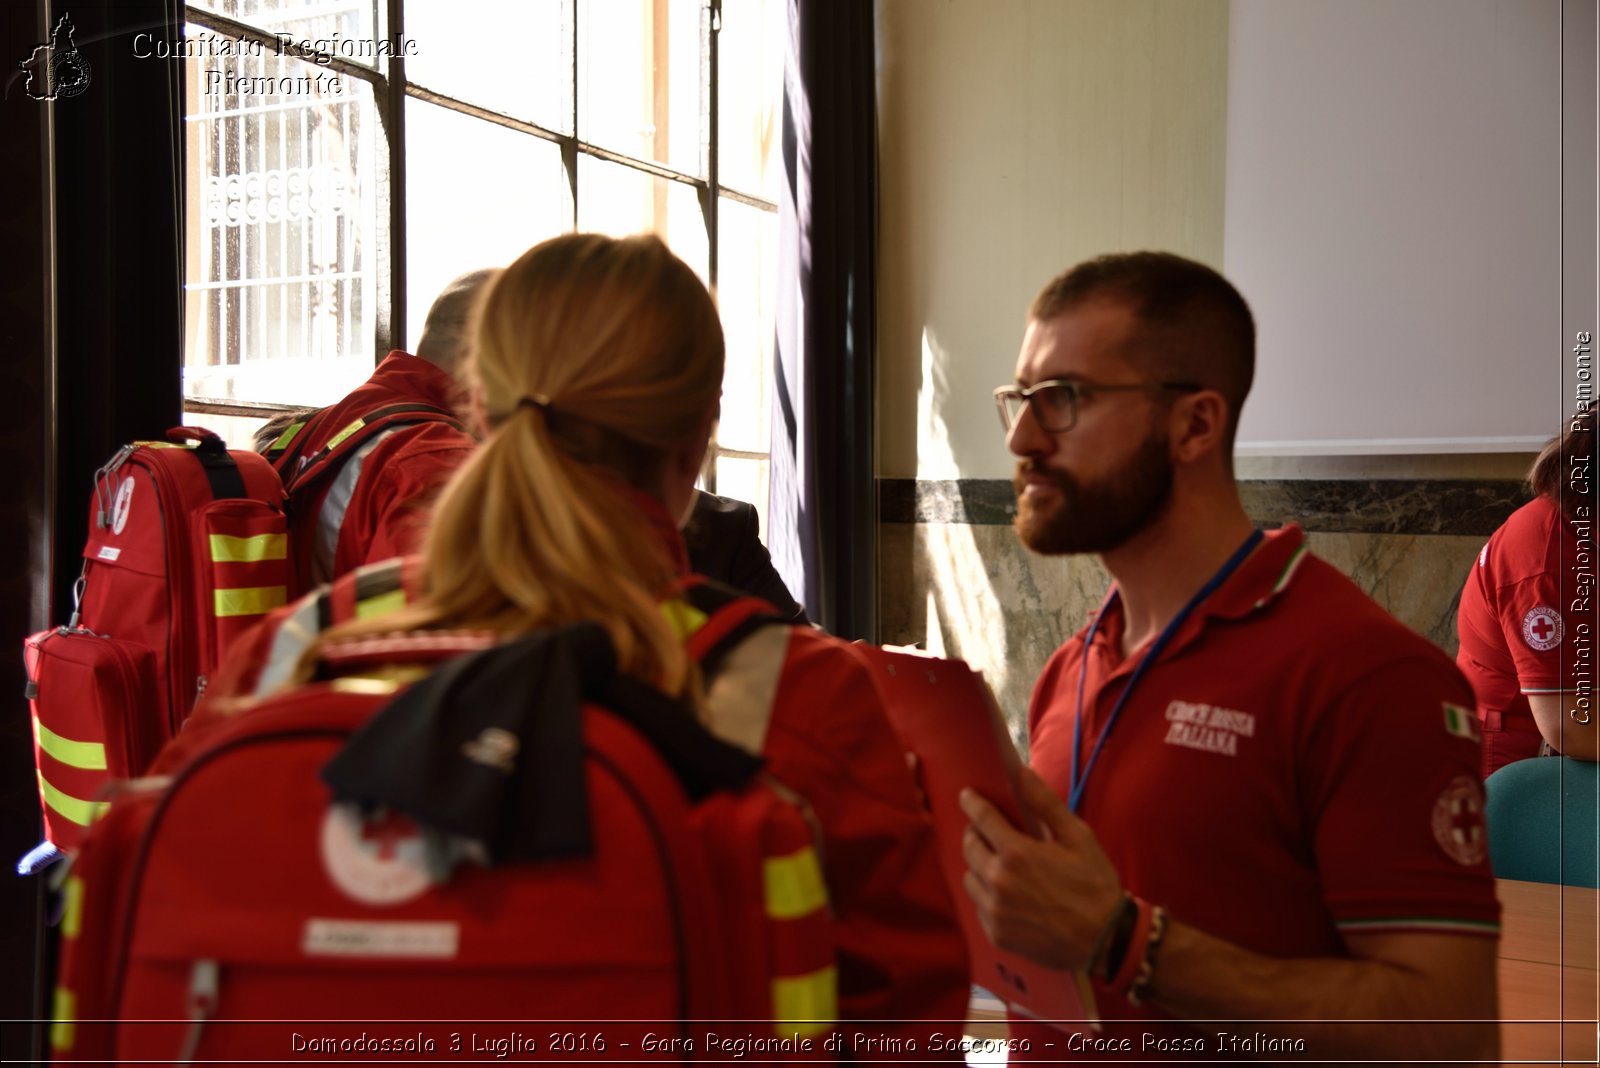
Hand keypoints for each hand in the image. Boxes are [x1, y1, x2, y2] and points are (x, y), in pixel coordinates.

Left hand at [959, 767, 1123, 970]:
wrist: (1106, 940)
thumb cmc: (1095, 884)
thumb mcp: (1078, 837)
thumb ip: (1044, 803)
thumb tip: (1020, 772)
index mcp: (1016, 853)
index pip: (981, 817)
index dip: (972, 803)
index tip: (967, 795)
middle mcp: (998, 881)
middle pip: (969, 846)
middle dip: (976, 832)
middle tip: (988, 830)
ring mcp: (995, 910)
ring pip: (970, 876)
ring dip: (979, 864)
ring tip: (999, 863)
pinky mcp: (996, 933)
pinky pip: (978, 905)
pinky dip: (987, 894)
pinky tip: (1007, 892)